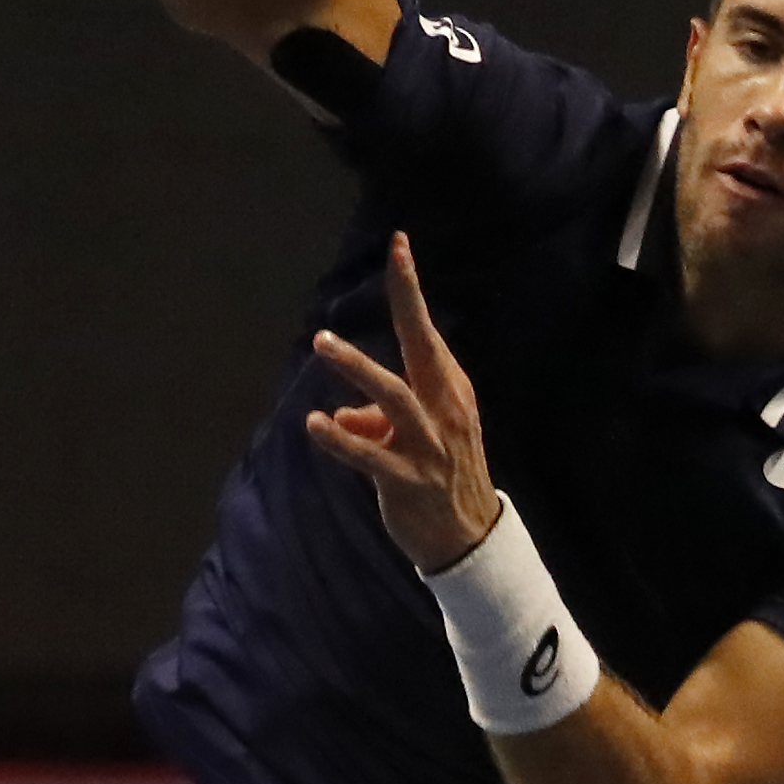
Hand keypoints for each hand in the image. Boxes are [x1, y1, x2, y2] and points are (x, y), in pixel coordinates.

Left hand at [303, 235, 503, 576]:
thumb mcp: (418, 438)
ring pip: (394, 397)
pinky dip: (341, 439)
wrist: (467, 539)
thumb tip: (345, 416)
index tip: (399, 244)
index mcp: (449, 392)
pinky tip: (316, 425)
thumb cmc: (440, 478)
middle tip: (391, 262)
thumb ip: (378, 419)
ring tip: (323, 343)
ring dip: (357, 367)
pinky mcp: (407, 481)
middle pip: (423, 347)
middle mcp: (444, 412)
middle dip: (408, 301)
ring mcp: (428, 446)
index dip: (412, 288)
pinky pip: (368, 455)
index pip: (427, 332)